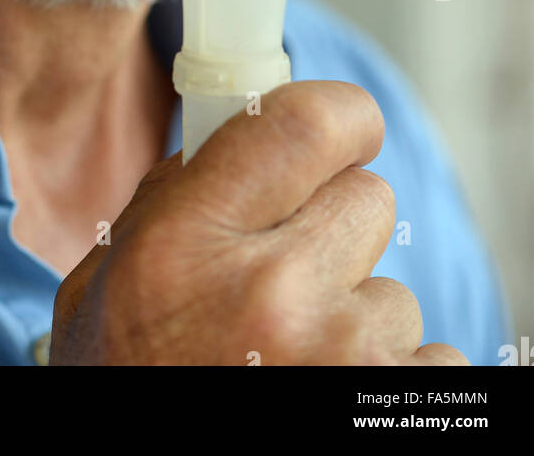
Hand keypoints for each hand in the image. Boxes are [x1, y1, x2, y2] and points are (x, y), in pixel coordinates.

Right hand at [49, 80, 468, 365]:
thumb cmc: (123, 384)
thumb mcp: (105, 283)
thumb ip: (170, 198)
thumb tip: (238, 131)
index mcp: (188, 243)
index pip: (308, 122)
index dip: (338, 117)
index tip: (338, 132)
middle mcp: (273, 295)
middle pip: (367, 199)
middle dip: (333, 228)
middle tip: (285, 275)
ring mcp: (342, 362)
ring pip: (396, 290)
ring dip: (355, 317)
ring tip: (289, 363)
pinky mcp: (391, 417)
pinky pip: (427, 365)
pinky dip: (386, 382)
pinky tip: (323, 397)